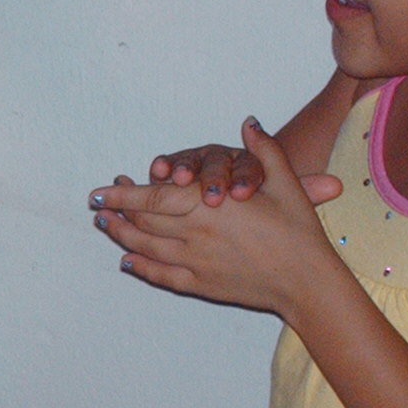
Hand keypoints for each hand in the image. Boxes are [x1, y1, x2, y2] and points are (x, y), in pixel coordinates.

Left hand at [94, 118, 346, 316]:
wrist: (308, 280)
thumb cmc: (298, 230)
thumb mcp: (284, 182)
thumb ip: (263, 149)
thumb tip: (249, 122)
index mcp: (207, 205)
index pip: (151, 196)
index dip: (121, 192)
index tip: (100, 189)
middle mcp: (194, 233)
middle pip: (142, 220)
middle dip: (116, 209)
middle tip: (99, 202)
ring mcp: (195, 261)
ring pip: (144, 246)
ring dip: (120, 234)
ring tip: (104, 224)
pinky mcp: (201, 285)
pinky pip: (160, 274)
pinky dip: (140, 266)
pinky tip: (127, 260)